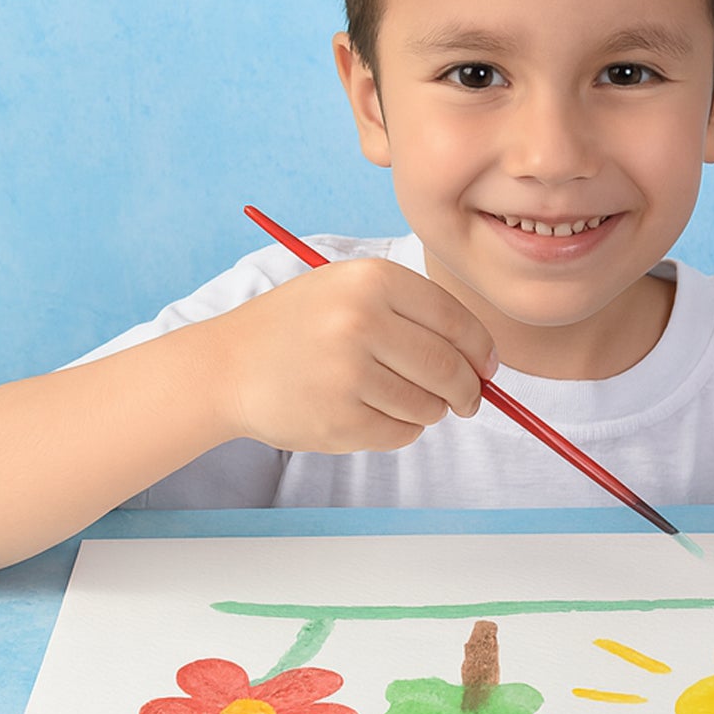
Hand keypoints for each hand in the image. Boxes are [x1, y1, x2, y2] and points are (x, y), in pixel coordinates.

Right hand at [206, 258, 497, 454]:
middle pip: (450, 369)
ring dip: (428, 410)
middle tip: (467, 399)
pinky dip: (399, 429)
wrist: (227, 365)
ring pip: (429, 406)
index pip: (457, 322)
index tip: (486, 368)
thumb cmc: (301, 326)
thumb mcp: (351, 290)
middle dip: (468, 391)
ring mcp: (349, 374)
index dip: (481, 351)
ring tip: (395, 397)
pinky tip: (368, 412)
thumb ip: (416, 314)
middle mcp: (362, 322)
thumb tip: (484, 360)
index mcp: (373, 279)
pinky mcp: (339, 420)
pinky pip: (401, 433)